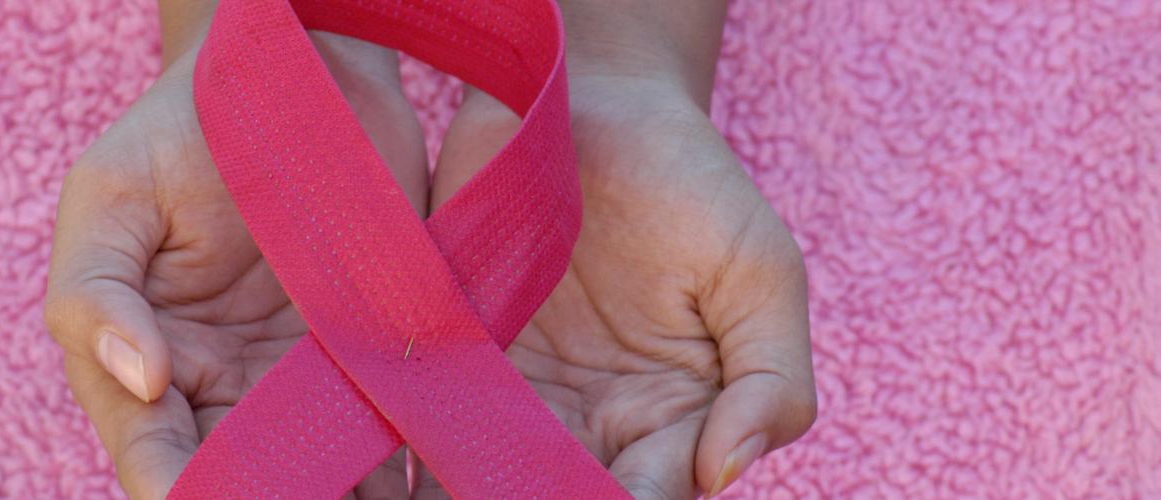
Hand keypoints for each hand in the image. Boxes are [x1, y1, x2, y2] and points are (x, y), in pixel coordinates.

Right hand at [43, 31, 429, 497]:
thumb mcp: (111, 195)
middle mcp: (223, 391)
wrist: (297, 80)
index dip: (177, 485)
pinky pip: (385, 434)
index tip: (202, 496)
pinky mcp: (371, 363)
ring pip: (316, 474)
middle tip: (309, 498)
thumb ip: (98, 290)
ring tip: (368, 498)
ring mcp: (302, 383)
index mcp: (145, 365)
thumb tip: (142, 380)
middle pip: (240, 477)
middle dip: (267, 496)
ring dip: (338, 494)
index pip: (153, 451)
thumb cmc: (181, 132)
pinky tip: (426, 481)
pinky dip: (402, 469)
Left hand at [421, 16, 817, 497]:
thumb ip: (770, 380)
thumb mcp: (760, 272)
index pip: (648, 493)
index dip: (621, 498)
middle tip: (496, 488)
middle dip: (532, 493)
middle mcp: (587, 425)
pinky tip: (397, 470)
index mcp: (670, 422)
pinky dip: (411, 447)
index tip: (604, 490)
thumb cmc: (690, 184)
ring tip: (448, 485)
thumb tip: (724, 474)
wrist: (591, 103)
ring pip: (487, 473)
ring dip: (466, 484)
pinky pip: (428, 415)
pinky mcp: (450, 354)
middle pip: (559, 492)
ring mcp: (513, 395)